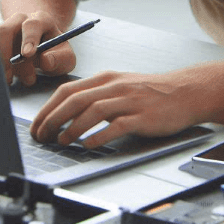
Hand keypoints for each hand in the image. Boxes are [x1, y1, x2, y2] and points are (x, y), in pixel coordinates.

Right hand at [0, 12, 77, 85]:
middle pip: (7, 30)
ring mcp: (7, 28)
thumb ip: (60, 59)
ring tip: (10, 80)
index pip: (32, 25)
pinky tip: (5, 77)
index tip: (27, 54)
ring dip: (1, 62)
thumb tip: (45, 61)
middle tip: (12, 76)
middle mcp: (21, 20)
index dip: (29, 39)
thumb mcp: (66, 57)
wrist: (45, 48)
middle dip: (7, 54)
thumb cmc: (56, 52)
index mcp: (41, 20)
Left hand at [30, 70, 204, 148]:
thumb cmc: (152, 92)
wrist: (186, 92)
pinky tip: (88, 145)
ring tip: (61, 141)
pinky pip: (116, 126)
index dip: (47, 108)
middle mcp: (115, 87)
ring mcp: (129, 101)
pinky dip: (99, 135)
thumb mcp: (121, 86)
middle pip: (75, 100)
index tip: (37, 124)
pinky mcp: (142, 117)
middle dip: (53, 118)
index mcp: (106, 79)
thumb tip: (67, 111)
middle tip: (42, 135)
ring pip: (93, 111)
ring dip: (72, 127)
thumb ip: (97, 95)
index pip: (67, 90)